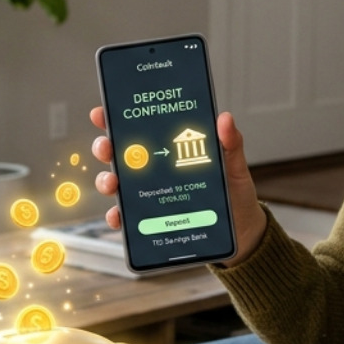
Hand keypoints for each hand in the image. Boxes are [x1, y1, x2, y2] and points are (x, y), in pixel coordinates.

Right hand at [88, 107, 266, 264]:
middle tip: (107, 147)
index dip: (116, 119)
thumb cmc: (234, 195)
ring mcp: (151, 195)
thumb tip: (224, 119)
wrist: (241, 231)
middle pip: (121, 154)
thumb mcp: (234, 166)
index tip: (102, 112)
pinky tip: (120, 216)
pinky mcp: (152, 220)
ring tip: (113, 183)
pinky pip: (128, 219)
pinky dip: (118, 217)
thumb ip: (229, 143)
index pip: (140, 130)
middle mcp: (155, 171)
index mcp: (171, 150)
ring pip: (118, 184)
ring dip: (107, 181)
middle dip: (105, 147)